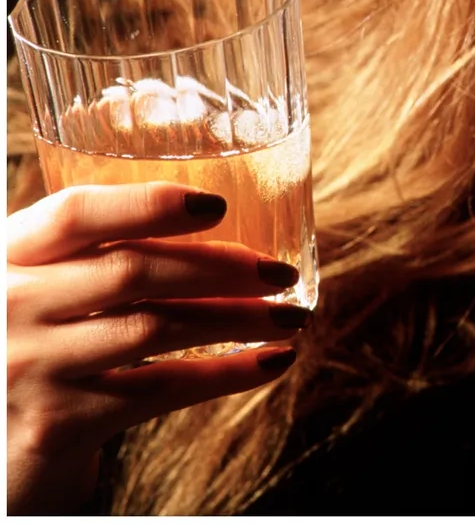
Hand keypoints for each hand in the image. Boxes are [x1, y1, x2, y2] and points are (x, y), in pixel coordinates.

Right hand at [7, 182, 311, 514]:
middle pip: (132, 271)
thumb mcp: (41, 285)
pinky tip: (272, 360)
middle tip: (279, 272)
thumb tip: (210, 217)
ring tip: (293, 315)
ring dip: (238, 319)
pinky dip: (227, 374)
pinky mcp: (56, 424)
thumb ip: (93, 253)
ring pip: (156, 329)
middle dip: (221, 268)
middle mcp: (9, 305)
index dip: (150, 204)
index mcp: (9, 254)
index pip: (77, 214)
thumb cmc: (35, 343)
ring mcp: (30, 367)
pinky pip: (161, 389)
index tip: (218, 204)